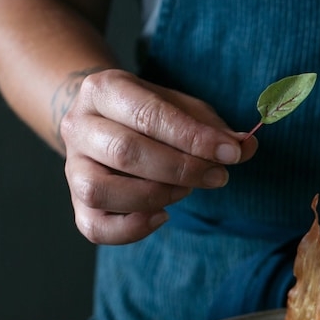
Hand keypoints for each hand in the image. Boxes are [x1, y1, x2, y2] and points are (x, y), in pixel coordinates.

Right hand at [59, 69, 257, 243]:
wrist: (105, 120)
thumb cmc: (151, 115)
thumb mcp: (184, 108)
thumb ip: (214, 127)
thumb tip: (246, 146)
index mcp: (104, 90)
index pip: (147, 115)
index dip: (193, 138)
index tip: (230, 153)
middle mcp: (78, 125)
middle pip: (125, 152)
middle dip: (182, 169)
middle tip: (218, 176)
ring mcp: (73, 166)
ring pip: (100, 190)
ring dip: (155, 195)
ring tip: (184, 189)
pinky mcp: (77, 202)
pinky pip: (95, 227)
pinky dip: (133, 229)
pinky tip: (163, 215)